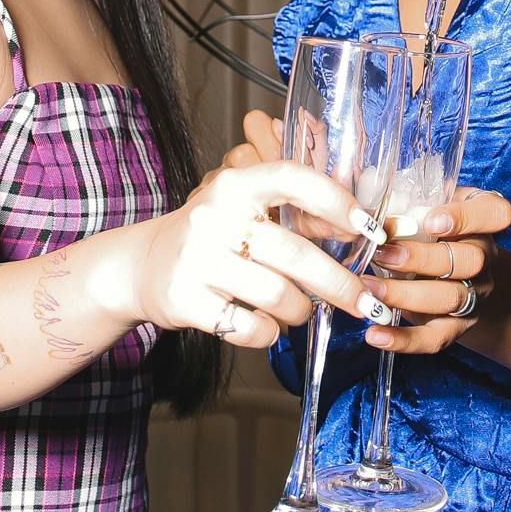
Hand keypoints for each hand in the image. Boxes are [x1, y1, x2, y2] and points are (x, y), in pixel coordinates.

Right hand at [136, 153, 396, 347]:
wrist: (142, 265)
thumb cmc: (213, 236)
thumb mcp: (244, 210)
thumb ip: (295, 213)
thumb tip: (364, 228)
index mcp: (235, 185)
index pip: (293, 179)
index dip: (336, 201)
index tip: (368, 228)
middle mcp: (213, 216)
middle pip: (295, 253)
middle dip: (340, 284)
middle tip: (365, 302)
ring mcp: (196, 259)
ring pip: (277, 294)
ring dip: (302, 311)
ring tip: (302, 311)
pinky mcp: (184, 300)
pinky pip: (248, 326)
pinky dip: (269, 333)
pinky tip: (269, 327)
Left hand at [366, 183, 510, 353]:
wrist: (457, 276)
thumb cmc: (428, 229)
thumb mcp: (425, 204)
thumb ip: (402, 195)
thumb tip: (359, 183)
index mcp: (481, 219)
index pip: (495, 213)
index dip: (466, 218)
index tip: (431, 220)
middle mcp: (485, 256)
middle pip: (470, 260)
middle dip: (422, 258)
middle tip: (381, 254)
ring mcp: (474, 294)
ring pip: (451, 298)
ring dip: (405, 294)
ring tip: (367, 288)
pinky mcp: (457, 327)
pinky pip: (435, 338)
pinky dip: (404, 340)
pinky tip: (374, 335)